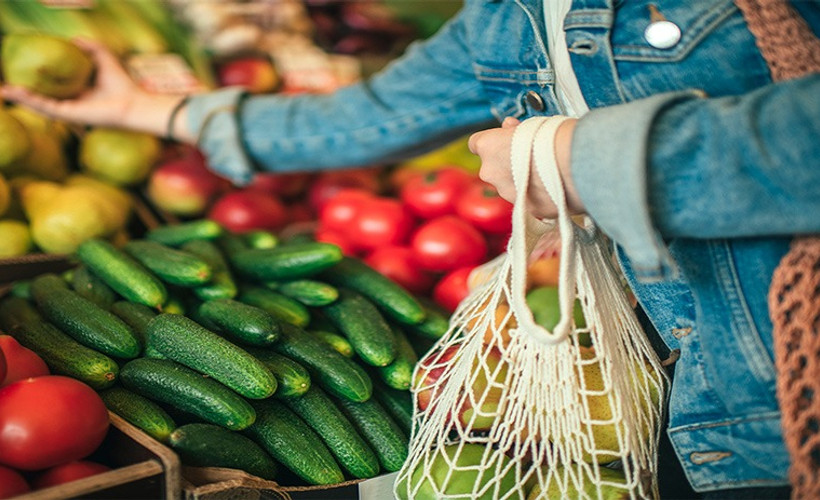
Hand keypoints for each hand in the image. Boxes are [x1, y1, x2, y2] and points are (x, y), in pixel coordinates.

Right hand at [1, 39, 189, 138]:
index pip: (49, 85)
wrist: (133, 102)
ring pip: (37, 104)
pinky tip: (17, 92)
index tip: (17, 70)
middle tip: (2, 86)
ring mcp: (68, 110)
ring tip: (2, 90)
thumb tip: (74, 39)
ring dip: (19, 97)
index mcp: (75, 91)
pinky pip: (46, 107)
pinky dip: (30, 100)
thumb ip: (90, 47)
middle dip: (20, 92)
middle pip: (38, 96)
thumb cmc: (122, 83)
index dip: (33, 79)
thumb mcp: (103, 58)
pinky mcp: (70, 115)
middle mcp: (69, 102)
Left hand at [468, 116, 583, 218]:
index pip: (477, 143)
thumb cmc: (558, 138)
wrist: (580, 165)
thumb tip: (509, 127)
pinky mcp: (525, 210)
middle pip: (494, 167)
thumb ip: (515, 129)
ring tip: (549, 172)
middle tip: (532, 156)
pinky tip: (555, 187)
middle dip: (508, 163)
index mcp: (489, 147)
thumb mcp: (533, 124)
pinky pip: (527, 201)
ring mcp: (507, 194)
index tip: (505, 141)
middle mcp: (491, 173)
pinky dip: (537, 196)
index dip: (492, 142)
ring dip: (523, 181)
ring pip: (509, 186)